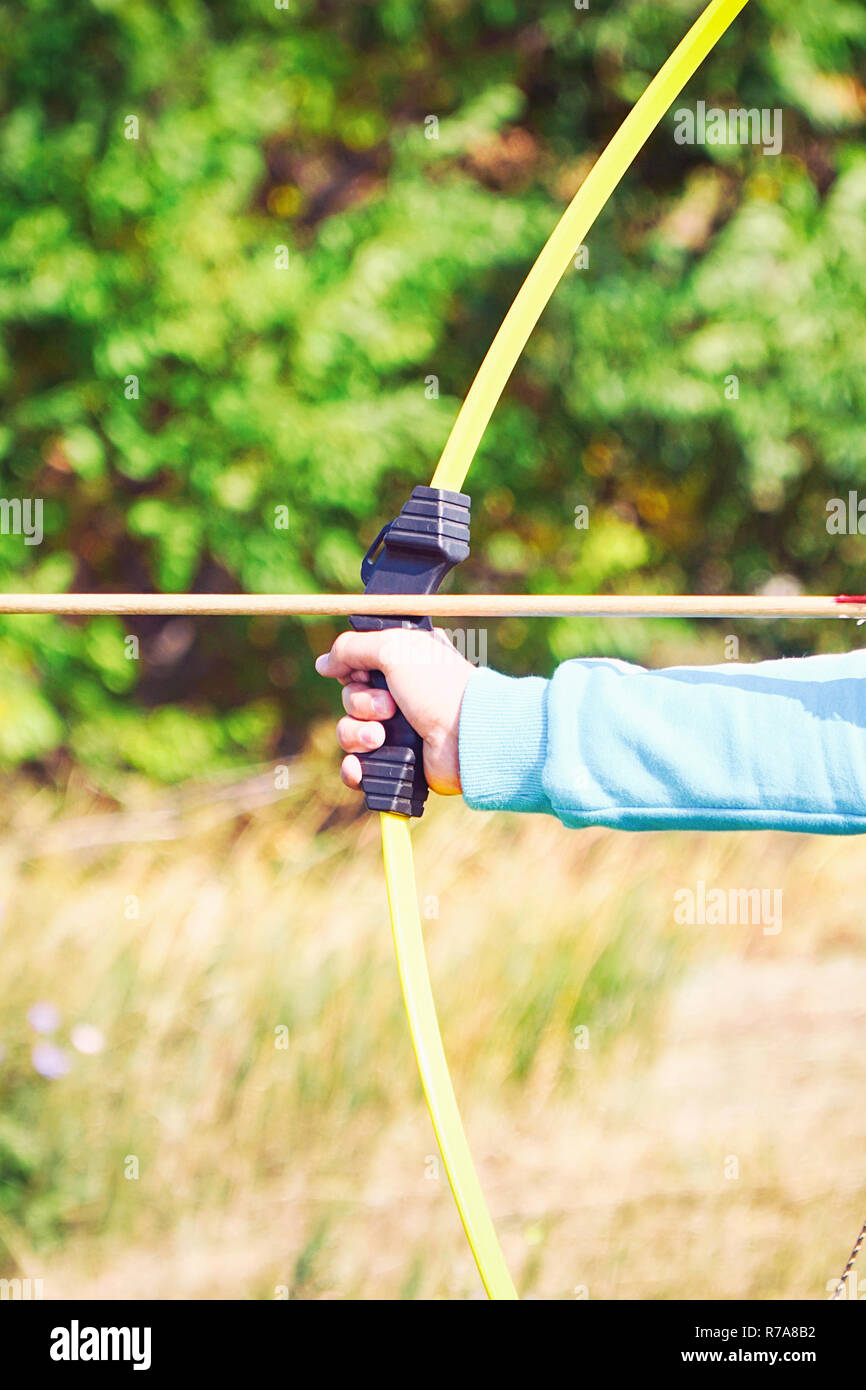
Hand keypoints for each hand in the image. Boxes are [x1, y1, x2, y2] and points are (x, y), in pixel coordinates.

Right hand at [315, 627, 473, 795]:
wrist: (466, 736)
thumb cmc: (438, 685)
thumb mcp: (395, 647)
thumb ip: (352, 648)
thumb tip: (323, 663)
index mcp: (402, 663)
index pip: (357, 665)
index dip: (353, 670)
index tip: (364, 673)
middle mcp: (400, 695)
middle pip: (350, 698)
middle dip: (359, 704)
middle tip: (389, 706)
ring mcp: (398, 729)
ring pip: (348, 732)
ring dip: (357, 734)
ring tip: (381, 737)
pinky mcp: (397, 761)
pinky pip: (357, 766)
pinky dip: (354, 768)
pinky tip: (360, 766)